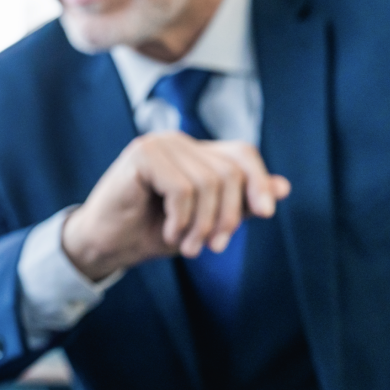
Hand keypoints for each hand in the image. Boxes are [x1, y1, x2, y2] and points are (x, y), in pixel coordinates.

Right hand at [62, 132, 291, 281]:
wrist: (105, 245)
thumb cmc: (151, 232)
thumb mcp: (204, 222)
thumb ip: (239, 203)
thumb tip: (284, 187)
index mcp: (193, 152)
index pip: (241, 153)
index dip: (258, 181)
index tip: (265, 215)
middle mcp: (177, 141)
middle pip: (229, 172)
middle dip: (227, 217)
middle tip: (212, 247)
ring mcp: (158, 144)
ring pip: (208, 183)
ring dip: (202, 225)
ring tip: (188, 246)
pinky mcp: (141, 155)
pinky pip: (183, 189)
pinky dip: (181, 220)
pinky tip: (168, 233)